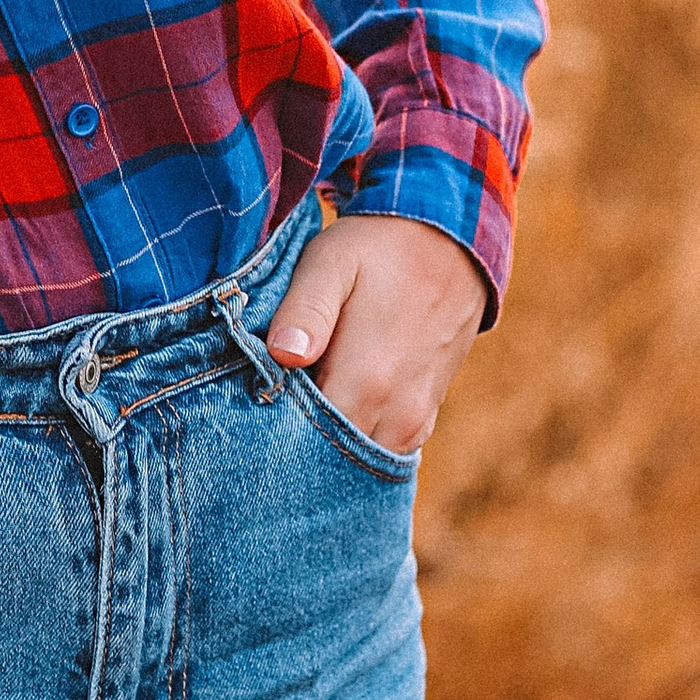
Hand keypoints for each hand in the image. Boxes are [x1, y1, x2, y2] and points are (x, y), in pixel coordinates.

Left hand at [269, 215, 488, 454]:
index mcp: (367, 380)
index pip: (303, 440)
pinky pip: (382, 450)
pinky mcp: (425, 419)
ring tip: (298, 410)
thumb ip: (305, 311)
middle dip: (294, 443)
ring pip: (357, 457)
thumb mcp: (332, 261)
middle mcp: (396, 414)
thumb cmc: (379, 248)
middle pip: (330, 458)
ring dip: (326, 444)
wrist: (451, 241)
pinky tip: (331, 411)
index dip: (269, 431)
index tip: (247, 410)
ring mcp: (416, 422)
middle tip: (264, 414)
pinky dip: (354, 440)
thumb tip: (283, 356)